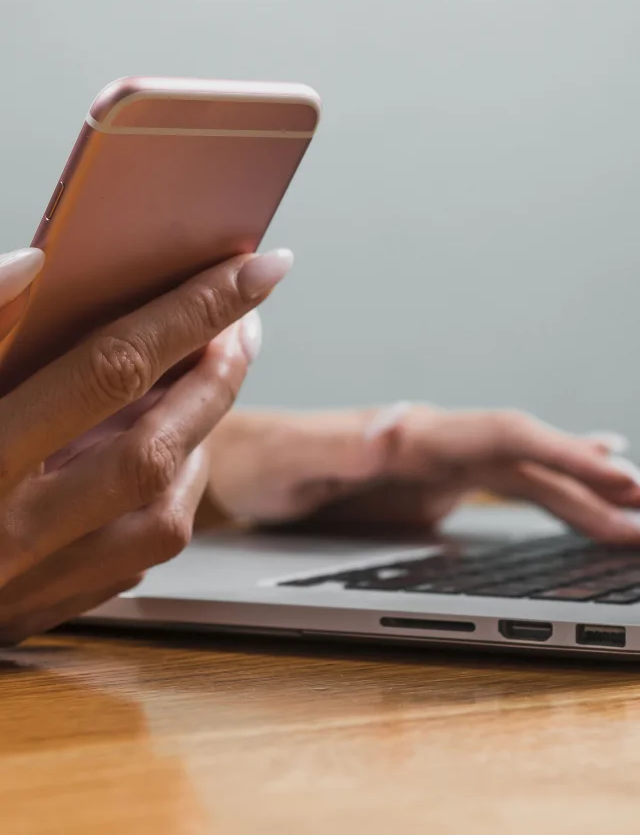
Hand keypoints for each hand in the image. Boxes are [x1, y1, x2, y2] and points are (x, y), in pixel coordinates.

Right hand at [0, 245, 292, 643]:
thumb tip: (36, 265)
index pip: (110, 366)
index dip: (191, 309)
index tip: (257, 267)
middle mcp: (8, 528)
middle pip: (155, 442)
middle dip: (218, 369)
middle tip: (245, 316)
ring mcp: (29, 578)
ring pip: (163, 509)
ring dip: (205, 432)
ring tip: (212, 370)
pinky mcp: (39, 605)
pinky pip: (141, 551)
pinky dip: (173, 488)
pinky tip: (169, 444)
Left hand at [206, 404, 639, 542]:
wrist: (239, 462)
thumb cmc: (259, 461)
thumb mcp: (291, 461)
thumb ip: (342, 447)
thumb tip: (398, 427)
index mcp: (411, 432)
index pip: (502, 435)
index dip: (563, 453)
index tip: (616, 473)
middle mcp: (433, 440)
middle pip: (529, 452)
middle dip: (590, 476)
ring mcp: (437, 463)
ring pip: (525, 472)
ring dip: (579, 492)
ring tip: (633, 511)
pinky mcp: (431, 485)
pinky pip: (504, 487)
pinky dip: (549, 492)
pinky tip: (579, 495)